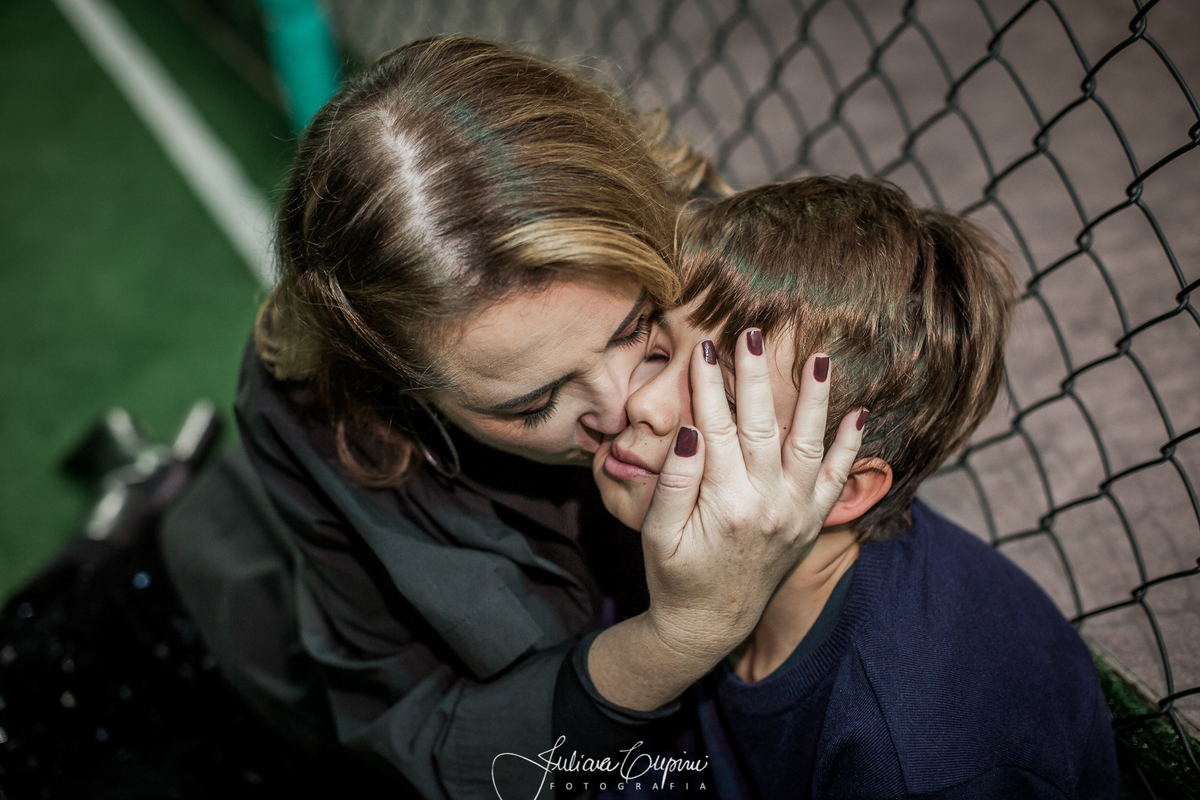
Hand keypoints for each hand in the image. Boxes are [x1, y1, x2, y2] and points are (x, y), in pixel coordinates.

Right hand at [639, 332, 864, 665]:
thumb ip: (673, 482)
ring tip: (819, 358)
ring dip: (814, 399)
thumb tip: (689, 430)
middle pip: (761, 426)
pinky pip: (836, 480)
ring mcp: (795, 514)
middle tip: (753, 334)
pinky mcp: (810, 523)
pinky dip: (850, 446)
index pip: (715, 428)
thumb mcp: (657, 534)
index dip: (708, 385)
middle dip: (755, 377)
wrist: (709, 625)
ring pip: (808, 444)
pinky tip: (858, 413)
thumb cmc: (675, 575)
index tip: (705, 347)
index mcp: (725, 505)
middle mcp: (768, 505)